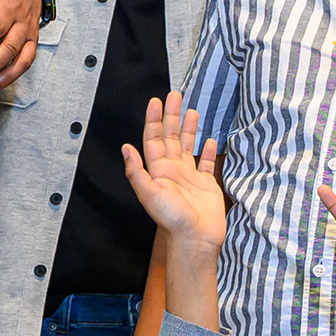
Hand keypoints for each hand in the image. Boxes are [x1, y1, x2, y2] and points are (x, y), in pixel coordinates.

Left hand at [115, 92, 227, 256]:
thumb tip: (126, 147)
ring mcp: (189, 177)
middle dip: (171, 116)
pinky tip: (210, 140)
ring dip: (189, 129)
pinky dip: (207, 151)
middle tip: (174, 96)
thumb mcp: (150, 194)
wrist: (195, 239)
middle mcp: (172, 171)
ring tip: (192, 111)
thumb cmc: (172, 218)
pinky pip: (205, 164)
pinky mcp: (205, 185)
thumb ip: (137, 172)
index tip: (156, 101)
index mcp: (158, 171)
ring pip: (188, 146)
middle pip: (171, 137)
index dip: (154, 120)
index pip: (154, 139)